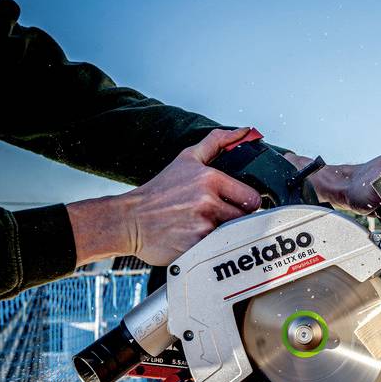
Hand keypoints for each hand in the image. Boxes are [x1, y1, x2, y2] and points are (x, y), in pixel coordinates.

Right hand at [68, 127, 260, 265]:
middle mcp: (207, 202)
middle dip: (234, 219)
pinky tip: (194, 240)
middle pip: (244, 218)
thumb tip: (244, 132)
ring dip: (222, 234)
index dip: (245, 203)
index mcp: (210, 179)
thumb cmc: (158, 192)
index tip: (235, 205)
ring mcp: (202, 226)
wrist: (129, 220)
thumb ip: (217, 143)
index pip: (251, 197)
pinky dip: (209, 248)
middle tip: (215, 218)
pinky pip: (217, 249)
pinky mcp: (196, 247)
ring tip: (202, 228)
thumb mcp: (187, 159)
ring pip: (232, 235)